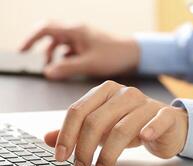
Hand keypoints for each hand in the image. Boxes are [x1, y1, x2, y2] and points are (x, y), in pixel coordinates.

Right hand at [20, 22, 139, 79]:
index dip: (31, 39)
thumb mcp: (89, 64)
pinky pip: (70, 49)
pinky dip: (65, 57)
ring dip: (54, 55)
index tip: (22, 51)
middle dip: (42, 48)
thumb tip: (48, 72)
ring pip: (61, 43)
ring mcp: (82, 37)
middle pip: (51, 36)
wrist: (134, 53)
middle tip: (38, 62)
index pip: (45, 29)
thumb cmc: (115, 55)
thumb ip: (67, 68)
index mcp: (75, 31)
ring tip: (52, 68)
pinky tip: (67, 66)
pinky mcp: (88, 44)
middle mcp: (77, 31)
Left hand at [44, 80, 187, 165]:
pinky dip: (150, 129)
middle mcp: (124, 94)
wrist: (167, 124)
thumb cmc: (132, 124)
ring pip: (122, 127)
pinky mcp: (165, 114)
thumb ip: (77, 131)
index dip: (66, 134)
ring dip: (109, 152)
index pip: (78, 110)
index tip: (61, 155)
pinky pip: (158, 120)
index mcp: (106, 92)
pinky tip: (143, 138)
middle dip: (84, 147)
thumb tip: (48, 138)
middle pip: (96, 120)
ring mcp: (145, 103)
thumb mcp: (102, 126)